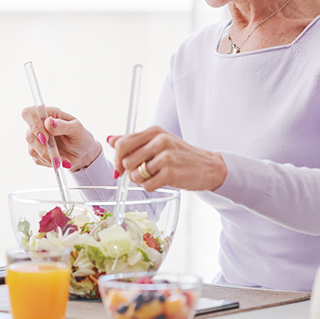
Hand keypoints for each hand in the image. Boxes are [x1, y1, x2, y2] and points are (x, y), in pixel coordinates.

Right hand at [21, 105, 101, 170]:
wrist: (82, 154)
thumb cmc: (81, 137)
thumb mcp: (77, 129)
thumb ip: (63, 125)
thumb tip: (48, 122)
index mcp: (49, 114)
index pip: (30, 113)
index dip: (33, 124)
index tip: (45, 137)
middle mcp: (40, 125)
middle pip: (29, 135)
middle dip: (42, 148)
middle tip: (56, 155)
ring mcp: (37, 139)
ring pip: (32, 149)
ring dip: (48, 157)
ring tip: (63, 160)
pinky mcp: (37, 152)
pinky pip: (37, 159)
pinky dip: (49, 162)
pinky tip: (59, 161)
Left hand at [108, 126, 226, 191]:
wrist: (209, 166)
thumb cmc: (181, 155)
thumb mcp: (159, 141)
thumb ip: (134, 141)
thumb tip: (111, 140)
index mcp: (154, 131)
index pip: (122, 144)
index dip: (117, 159)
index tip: (120, 168)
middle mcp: (159, 141)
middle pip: (126, 160)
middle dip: (130, 171)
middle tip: (142, 173)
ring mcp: (166, 156)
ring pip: (135, 174)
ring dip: (141, 180)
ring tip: (154, 177)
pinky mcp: (171, 173)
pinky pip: (147, 185)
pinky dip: (151, 187)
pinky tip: (161, 182)